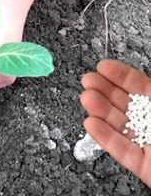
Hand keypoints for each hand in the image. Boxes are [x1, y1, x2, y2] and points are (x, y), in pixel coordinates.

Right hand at [80, 60, 150, 187]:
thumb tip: (149, 82)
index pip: (138, 86)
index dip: (120, 75)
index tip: (103, 66)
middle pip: (123, 103)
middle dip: (104, 89)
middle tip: (88, 80)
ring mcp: (146, 142)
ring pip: (118, 124)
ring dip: (99, 110)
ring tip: (87, 98)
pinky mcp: (142, 164)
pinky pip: (120, 149)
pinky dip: (104, 137)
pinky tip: (91, 124)